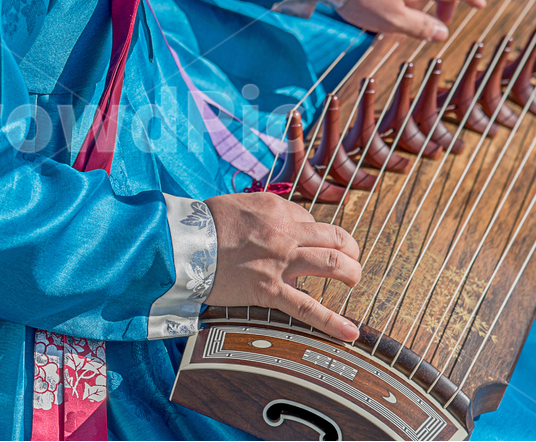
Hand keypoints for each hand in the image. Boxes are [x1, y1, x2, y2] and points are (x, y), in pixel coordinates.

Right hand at [205, 192, 361, 340]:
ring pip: (333, 264)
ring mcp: (280, 261)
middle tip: (349, 260)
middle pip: (335, 238)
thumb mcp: (239, 203)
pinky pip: (308, 307)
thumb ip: (264, 211)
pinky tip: (350, 332)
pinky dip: (333, 322)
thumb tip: (280, 221)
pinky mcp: (269, 290)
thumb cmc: (203, 223)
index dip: (315, 234)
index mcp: (277, 209)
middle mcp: (285, 232)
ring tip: (353, 282)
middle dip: (349, 249)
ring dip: (351, 273)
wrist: (182, 244)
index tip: (311, 244)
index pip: (311, 220)